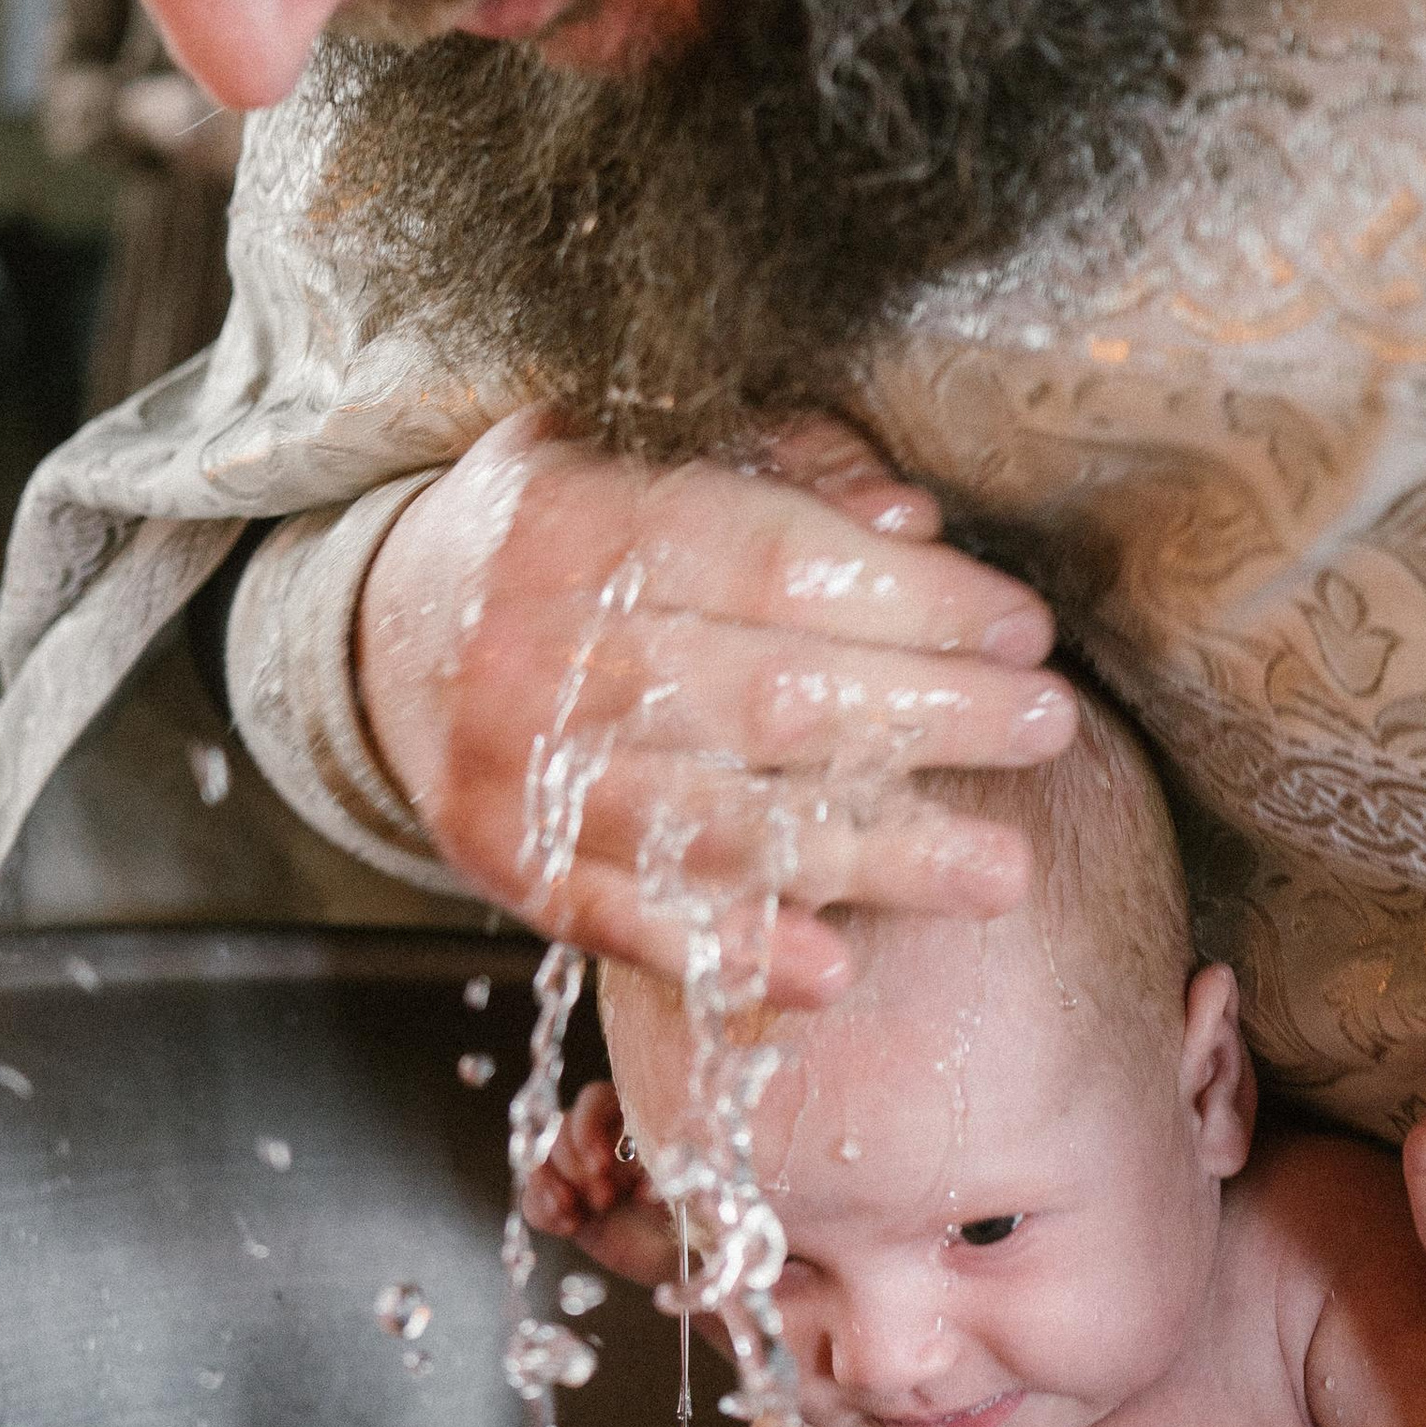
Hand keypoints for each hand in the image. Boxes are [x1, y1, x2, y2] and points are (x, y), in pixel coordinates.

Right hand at [355, 408, 1072, 1007]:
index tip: (1020, 627)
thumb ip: (772, 470)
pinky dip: (730, 952)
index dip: (906, 599)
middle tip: (1047, 727)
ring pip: (714, 825)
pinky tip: (833, 972)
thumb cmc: (555, 537)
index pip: (769, 563)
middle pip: (762, 696)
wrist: (377, 638)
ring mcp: (515, 773)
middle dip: (924, 716)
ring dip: (871, 856)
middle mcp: (538, 650)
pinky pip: (627, 922)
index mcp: (575, 523)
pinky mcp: (505, 870)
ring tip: (998, 871)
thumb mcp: (633, 454)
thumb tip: (909, 516)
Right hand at [520, 1082, 681, 1284]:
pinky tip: (570, 1226)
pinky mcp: (563, 1202)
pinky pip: (531, 1197)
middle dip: (576, 1166)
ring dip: (554, 1187)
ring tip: (583, 1214)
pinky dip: (543, 1210)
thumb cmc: (694, 1211)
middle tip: (606, 1199)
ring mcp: (576, 1171)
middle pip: (560, 1129)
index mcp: (630, 1119)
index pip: (592, 1099)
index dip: (588, 1129)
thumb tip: (643, 1177)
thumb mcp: (686, 1186)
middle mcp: (599, 1138)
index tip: (601, 1165)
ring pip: (540, 1159)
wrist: (683, 1254)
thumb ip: (666, 1170)